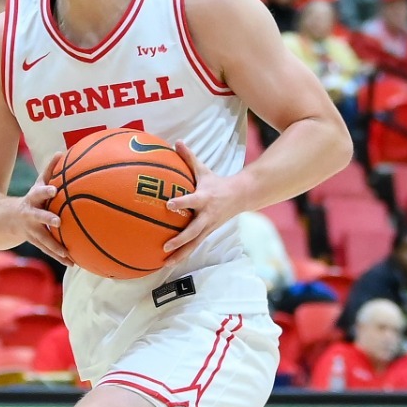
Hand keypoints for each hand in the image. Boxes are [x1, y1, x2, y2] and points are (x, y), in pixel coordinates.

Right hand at [15, 159, 72, 265]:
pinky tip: (73, 263)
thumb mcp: (37, 184)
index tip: (54, 190)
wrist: (9, 220)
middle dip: (47, 220)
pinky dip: (60, 257)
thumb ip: (49, 170)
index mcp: (32, 200)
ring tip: (67, 253)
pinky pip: (48, 251)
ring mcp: (32, 231)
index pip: (39, 193)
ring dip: (55, 247)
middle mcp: (30, 216)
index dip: (45, 191)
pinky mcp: (36, 242)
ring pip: (43, 239)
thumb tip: (61, 152)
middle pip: (39, 218)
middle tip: (58, 222)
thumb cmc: (32, 199)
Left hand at [162, 142, 247, 264]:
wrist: (241, 196)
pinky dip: (182, 255)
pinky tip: (168, 263)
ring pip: (194, 244)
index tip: (168, 205)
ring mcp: (208, 227)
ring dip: (180, 254)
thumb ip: (189, 157)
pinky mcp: (207, 234)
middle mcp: (207, 216)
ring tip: (165, 264)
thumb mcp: (204, 170)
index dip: (181, 202)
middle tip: (165, 246)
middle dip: (180, 239)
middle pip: (193, 231)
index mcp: (205, 198)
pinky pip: (194, 246)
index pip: (191, 200)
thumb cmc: (217, 183)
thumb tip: (176, 142)